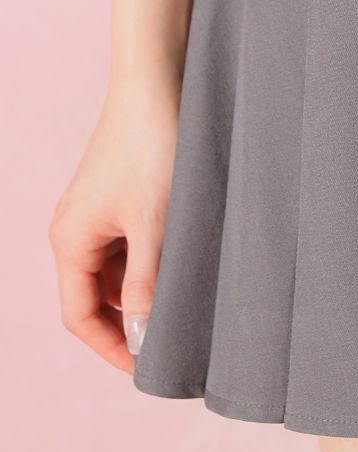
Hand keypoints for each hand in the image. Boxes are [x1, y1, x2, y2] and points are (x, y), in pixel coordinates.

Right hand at [49, 77, 179, 374]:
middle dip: (134, 319)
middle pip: (100, 297)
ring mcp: (100, 212)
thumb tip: (144, 337)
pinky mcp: (123, 196)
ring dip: (151, 287)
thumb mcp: (158, 224)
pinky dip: (157, 259)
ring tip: (192, 300)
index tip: (151, 368)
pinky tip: (190, 260)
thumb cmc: (155, 148)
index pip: (80, 316)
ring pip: (122, 271)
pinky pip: (134, 244)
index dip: (112, 347)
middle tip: (180, 340)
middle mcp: (77, 230)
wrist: (161, 82)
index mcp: (71, 241)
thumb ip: (150, 284)